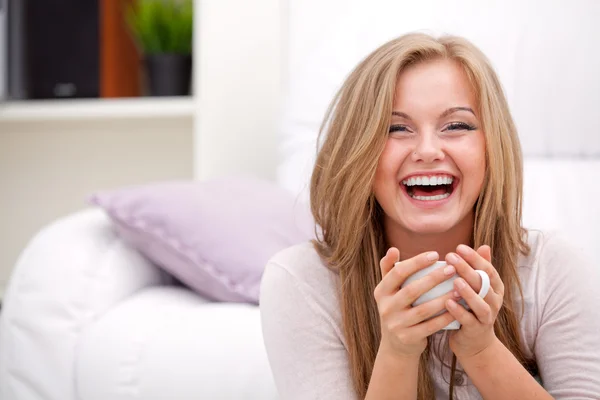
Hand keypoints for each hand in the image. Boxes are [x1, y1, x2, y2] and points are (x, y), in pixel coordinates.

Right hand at [374, 248, 459, 358]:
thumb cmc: (397, 308)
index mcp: (381, 291)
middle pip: (412, 289)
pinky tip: (457, 308)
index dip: (417, 262)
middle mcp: (386, 307)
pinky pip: (430, 326)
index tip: (435, 254)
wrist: (396, 345)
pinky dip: (445, 317)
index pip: (398, 272)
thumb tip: (393, 248)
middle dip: (433, 278)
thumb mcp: (388, 291)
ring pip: (423, 309)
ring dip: (442, 298)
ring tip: (458, 288)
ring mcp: (396, 324)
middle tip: (452, 268)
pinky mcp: (408, 338)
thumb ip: (389, 269)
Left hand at [444, 244, 503, 358]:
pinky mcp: (476, 330)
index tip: (459, 247)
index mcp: (495, 288)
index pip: (488, 269)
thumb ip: (480, 268)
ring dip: (468, 292)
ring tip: (455, 281)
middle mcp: (494, 301)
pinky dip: (459, 311)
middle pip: (483, 283)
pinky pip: (468, 320)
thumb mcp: (477, 288)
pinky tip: (447, 302)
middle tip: (451, 257)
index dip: (475, 258)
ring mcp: (486, 317)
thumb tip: (484, 245)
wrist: (474, 342)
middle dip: (468, 269)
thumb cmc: (472, 308)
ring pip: (480, 303)